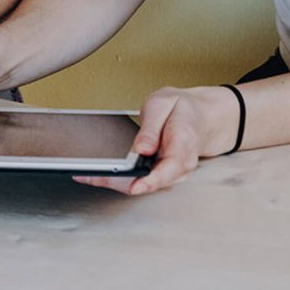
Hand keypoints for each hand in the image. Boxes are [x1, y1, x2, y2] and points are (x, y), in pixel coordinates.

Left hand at [74, 86, 238, 195]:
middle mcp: (181, 164)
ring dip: (117, 181)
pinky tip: (103, 173)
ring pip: (143, 184)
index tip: (133, 185)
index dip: (148, 181)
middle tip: (90, 176)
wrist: (200, 116)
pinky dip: (122, 178)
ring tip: (88, 173)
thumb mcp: (164, 104)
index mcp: (183, 143)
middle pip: (149, 182)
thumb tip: (141, 149)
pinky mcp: (164, 175)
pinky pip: (143, 180)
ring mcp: (173, 173)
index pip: (167, 169)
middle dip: (119, 181)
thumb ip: (151, 127)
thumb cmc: (183, 108)